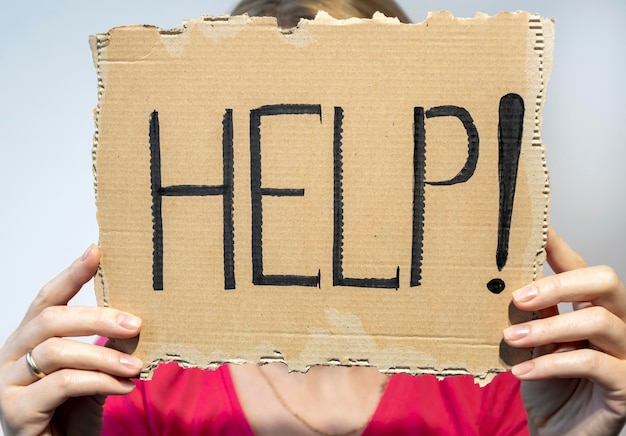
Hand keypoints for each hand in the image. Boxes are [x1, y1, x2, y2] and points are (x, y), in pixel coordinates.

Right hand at [0, 246, 142, 435]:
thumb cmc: (73, 412)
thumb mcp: (95, 371)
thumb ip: (107, 346)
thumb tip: (135, 319)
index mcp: (29, 339)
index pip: (47, 298)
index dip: (71, 274)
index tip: (96, 252)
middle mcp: (12, 355)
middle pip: (51, 320)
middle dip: (98, 318)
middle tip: (135, 323)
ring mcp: (8, 382)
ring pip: (57, 351)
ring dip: (105, 356)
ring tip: (137, 366)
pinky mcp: (16, 410)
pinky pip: (63, 384)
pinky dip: (100, 382)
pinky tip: (125, 387)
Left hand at [503, 228, 625, 434]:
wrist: (556, 428)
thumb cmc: (545, 381)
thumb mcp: (533, 340)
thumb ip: (530, 312)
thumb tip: (502, 279)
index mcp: (593, 307)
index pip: (581, 267)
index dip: (560, 246)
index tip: (535, 228)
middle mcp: (617, 323)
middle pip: (605, 281)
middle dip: (559, 284)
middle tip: (518, 298)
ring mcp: (625, 353)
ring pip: (597, 321)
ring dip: (547, 328)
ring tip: (510, 338)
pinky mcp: (624, 385)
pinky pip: (592, 363)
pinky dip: (551, 364)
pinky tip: (522, 370)